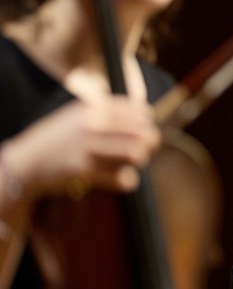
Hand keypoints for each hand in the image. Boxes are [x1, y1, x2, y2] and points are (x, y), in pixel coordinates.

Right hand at [1, 97, 160, 202]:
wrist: (25, 162)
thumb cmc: (58, 138)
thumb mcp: (78, 114)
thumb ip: (108, 110)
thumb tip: (145, 111)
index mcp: (93, 107)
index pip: (139, 111)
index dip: (148, 123)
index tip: (146, 130)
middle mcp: (92, 124)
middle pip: (143, 132)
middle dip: (150, 143)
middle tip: (146, 149)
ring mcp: (88, 147)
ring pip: (136, 154)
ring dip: (140, 160)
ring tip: (132, 163)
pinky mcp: (84, 171)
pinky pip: (123, 178)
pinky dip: (128, 180)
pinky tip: (123, 178)